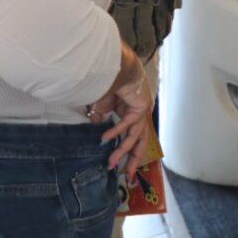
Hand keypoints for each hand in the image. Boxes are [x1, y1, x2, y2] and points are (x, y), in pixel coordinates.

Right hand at [88, 42, 152, 177]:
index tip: (123, 166)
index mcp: (132, 112)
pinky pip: (128, 124)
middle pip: (140, 141)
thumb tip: (95, 126)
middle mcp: (139, 113)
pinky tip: (106, 138)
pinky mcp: (140, 107)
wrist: (114, 63)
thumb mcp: (100, 104)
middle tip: (128, 174)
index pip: (133, 136)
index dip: (128, 151)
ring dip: (123, 151)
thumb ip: (99, 116)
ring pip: (135, 137)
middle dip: (134, 159)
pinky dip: (116, 131)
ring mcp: (142, 110)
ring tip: (111, 162)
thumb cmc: (107, 80)